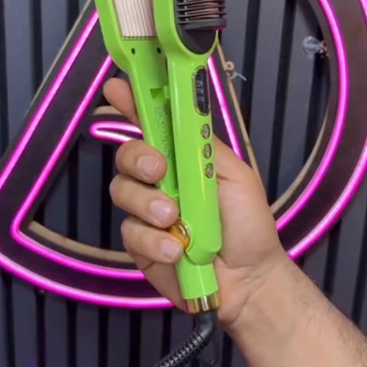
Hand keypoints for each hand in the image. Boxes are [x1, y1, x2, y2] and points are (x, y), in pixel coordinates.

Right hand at [104, 77, 287, 327]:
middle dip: (137, 158)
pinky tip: (177, 251)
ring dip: (148, 204)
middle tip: (157, 171)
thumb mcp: (234, 174)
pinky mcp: (139, 243)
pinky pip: (131, 232)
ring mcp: (146, 211)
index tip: (117, 88)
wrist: (249, 278)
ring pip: (122, 191)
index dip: (132, 104)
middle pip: (127, 154)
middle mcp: (160, 179)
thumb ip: (204, 145)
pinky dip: (154, 240)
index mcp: (182, 157)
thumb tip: (180, 112)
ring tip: (174, 219)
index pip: (152, 124)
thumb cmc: (247, 223)